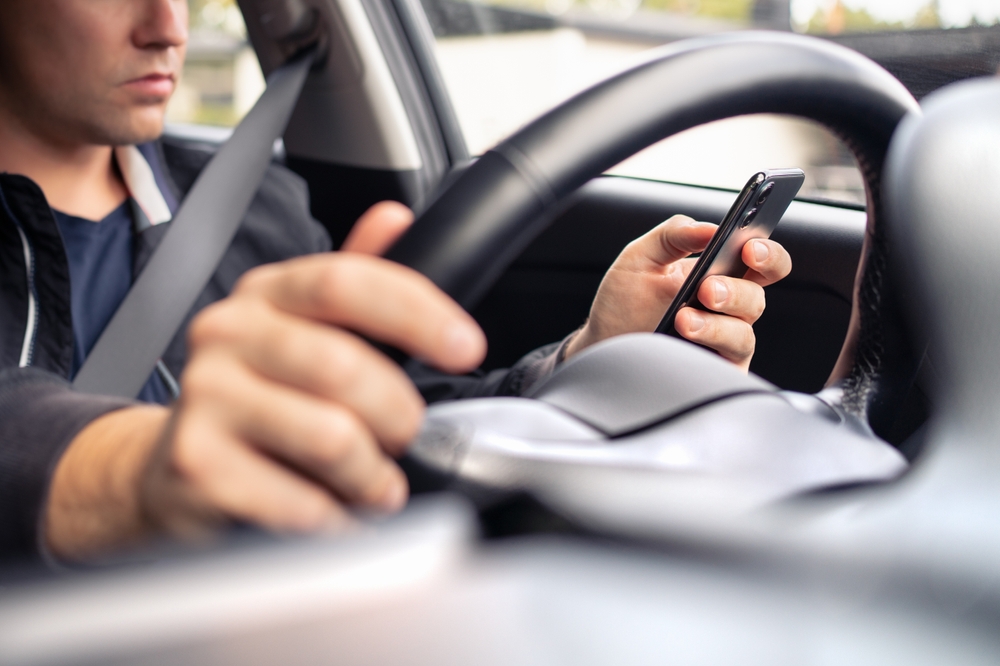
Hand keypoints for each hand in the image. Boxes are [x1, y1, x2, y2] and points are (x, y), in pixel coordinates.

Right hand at [46, 202, 484, 557]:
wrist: (173, 465)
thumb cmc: (260, 396)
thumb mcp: (306, 331)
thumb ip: (357, 280)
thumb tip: (395, 219)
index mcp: (266, 294)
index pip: (347, 281)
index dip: (418, 312)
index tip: (466, 347)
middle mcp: (226, 333)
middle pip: (344, 366)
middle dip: (398, 415)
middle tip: (403, 438)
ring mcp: (204, 396)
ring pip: (330, 436)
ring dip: (372, 475)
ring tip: (374, 484)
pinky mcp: (195, 463)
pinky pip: (299, 501)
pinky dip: (335, 518)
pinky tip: (334, 515)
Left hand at [563, 214, 791, 371]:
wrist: (601, 346)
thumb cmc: (624, 303)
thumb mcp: (640, 258)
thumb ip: (673, 235)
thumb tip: (709, 229)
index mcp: (721, 275)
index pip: (763, 262)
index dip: (767, 254)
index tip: (749, 248)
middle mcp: (729, 309)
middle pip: (757, 297)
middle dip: (736, 291)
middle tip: (707, 288)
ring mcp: (723, 343)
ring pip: (743, 334)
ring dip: (715, 325)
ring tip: (682, 319)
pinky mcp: (714, 372)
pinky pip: (726, 365)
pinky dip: (709, 349)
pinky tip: (683, 339)